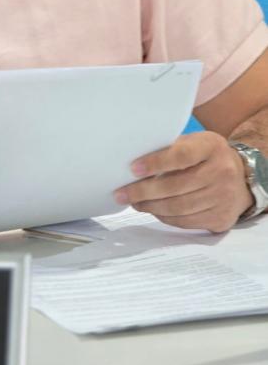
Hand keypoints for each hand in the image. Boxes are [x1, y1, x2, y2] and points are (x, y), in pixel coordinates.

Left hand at [114, 131, 253, 231]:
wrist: (241, 179)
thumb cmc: (206, 157)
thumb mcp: (194, 143)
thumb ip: (170, 148)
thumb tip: (133, 163)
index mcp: (211, 147)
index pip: (181, 156)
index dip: (155, 163)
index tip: (132, 169)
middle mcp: (222, 172)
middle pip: (176, 186)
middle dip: (144, 191)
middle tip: (123, 193)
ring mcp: (224, 197)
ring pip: (179, 208)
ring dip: (151, 207)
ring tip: (134, 203)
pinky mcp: (221, 218)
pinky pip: (186, 222)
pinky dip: (165, 217)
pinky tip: (153, 210)